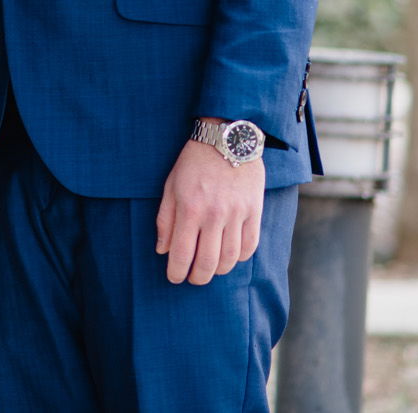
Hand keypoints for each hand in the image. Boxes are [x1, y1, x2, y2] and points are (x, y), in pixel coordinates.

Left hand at [155, 135, 264, 284]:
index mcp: (190, 208)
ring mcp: (237, 214)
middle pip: (208, 262)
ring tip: (211, 270)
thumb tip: (163, 250)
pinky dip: (240, 258)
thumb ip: (165, 220)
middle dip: (198, 278)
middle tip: (193, 279)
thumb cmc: (192, 163)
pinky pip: (250, 245)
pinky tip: (231, 257)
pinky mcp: (254, 211)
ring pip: (231, 258)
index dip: (177, 272)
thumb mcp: (170, 186)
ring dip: (219, 271)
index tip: (174, 278)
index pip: (182, 253)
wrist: (226, 139)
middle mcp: (214, 215)